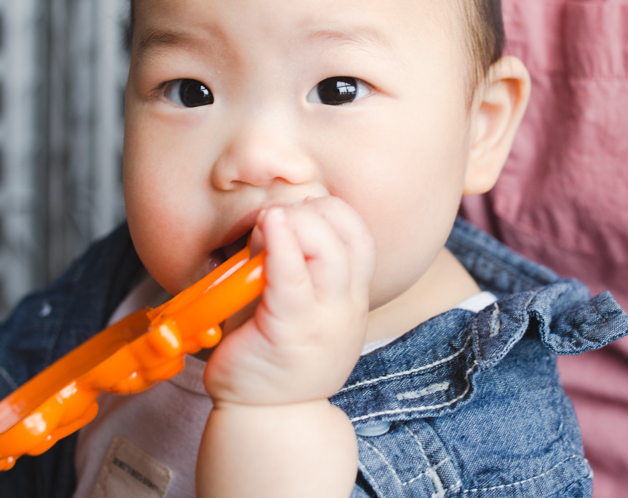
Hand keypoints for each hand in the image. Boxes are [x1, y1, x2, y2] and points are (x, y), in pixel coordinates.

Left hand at [202, 196, 374, 406]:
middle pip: (350, 235)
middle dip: (314, 210)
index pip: (360, 238)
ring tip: (269, 222)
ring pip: (329, 250)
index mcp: (350, 298)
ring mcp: (323, 321)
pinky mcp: (290, 332)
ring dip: (297, 222)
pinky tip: (266, 228)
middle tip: (278, 216)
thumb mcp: (290, 305)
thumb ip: (287, 264)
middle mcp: (345, 308)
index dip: (332, 212)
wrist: (267, 418)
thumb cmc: (269, 355)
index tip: (299, 213)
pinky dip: (279, 245)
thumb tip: (271, 216)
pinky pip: (292, 278)